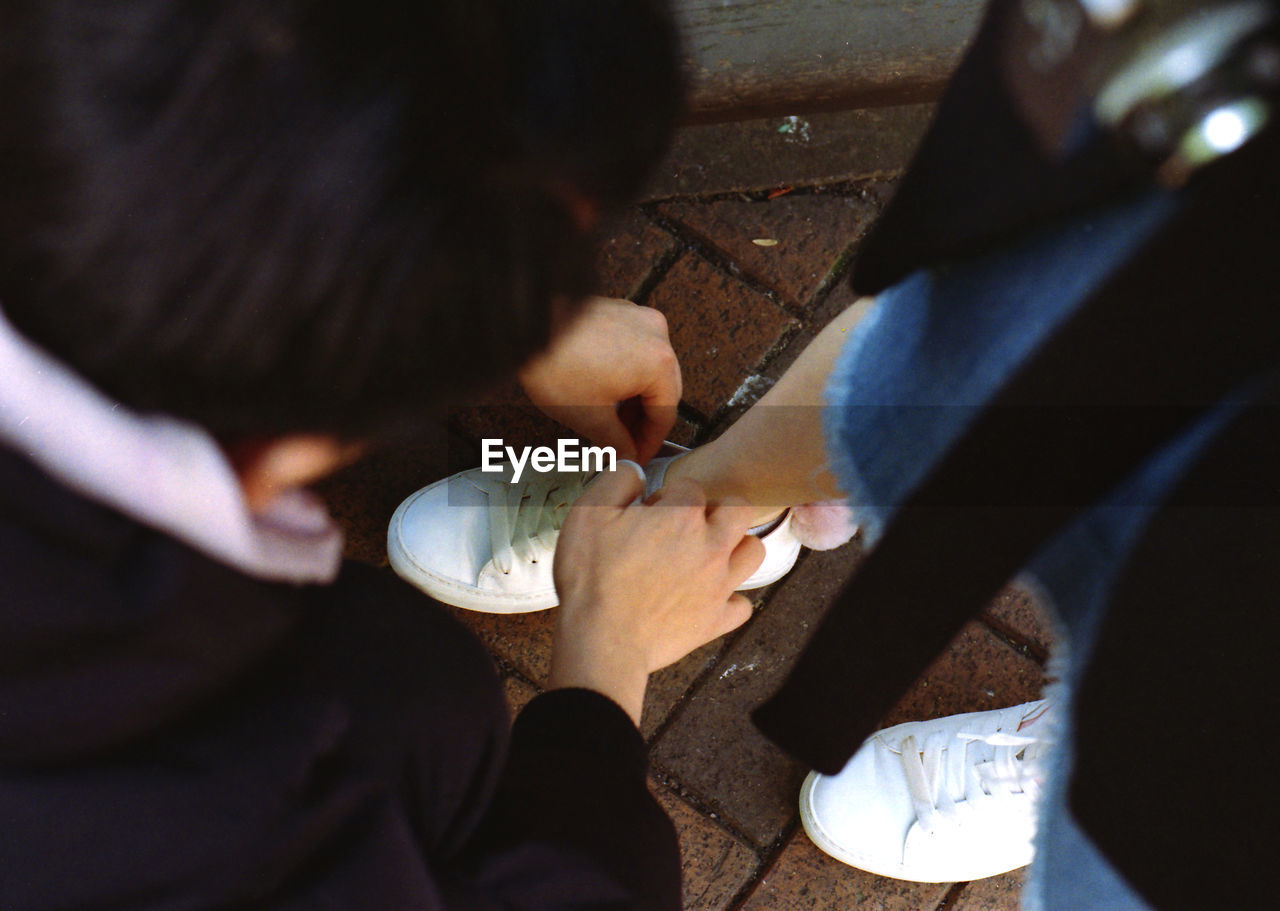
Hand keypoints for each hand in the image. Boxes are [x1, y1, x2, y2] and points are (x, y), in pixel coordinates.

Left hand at [517, 297, 680, 463]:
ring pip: (647, 371)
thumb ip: (616, 444)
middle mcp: (656, 335)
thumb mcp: (590, 417)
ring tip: (610, 423)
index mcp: (658, 363)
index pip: (665, 414)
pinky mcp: (620, 313)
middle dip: (640, 422)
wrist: (525, 325)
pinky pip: (634, 352)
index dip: (649, 444)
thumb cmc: (556, 364)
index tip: (636, 458)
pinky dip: (625, 376)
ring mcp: (638, 320)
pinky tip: (605, 394)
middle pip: (661, 390)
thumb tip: (625, 457)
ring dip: (632, 400)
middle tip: (623, 446)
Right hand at [549, 463, 763, 723]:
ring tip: (707, 554)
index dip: (667, 495)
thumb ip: (618, 480)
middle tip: (690, 523)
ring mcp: (718, 585)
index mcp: (681, 516)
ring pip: (753, 552)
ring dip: (735, 547)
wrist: (602, 642)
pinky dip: (730, 600)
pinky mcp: (716, 621)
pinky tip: (708, 597)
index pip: (691, 486)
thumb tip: (635, 472)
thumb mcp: (589, 513)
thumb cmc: (593, 578)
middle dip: (718, 509)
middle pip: (739, 510)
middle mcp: (710, 546)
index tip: (649, 512)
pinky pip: (742, 605)